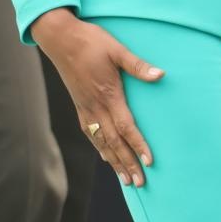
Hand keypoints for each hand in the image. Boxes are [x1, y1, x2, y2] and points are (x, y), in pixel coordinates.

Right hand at [32, 8, 162, 185]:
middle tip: (140, 183)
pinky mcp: (79, 105)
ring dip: (114, 161)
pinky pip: (90, 133)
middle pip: (114, 142)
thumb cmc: (90, 41)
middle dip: (128, 163)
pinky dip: (99, 148)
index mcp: (108, 94)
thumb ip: (138, 65)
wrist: (60, 39)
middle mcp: (95, 107)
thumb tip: (160, 75)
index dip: (138, 145)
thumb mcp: (117, 49)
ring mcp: (85, 108)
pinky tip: (106, 157)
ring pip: (101, 142)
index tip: (149, 162)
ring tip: (126, 179)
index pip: (126, 127)